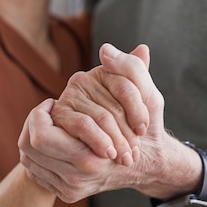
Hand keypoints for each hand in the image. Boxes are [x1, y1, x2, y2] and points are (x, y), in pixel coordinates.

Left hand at [19, 44, 169, 202]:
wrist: (151, 165)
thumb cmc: (148, 128)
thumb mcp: (148, 96)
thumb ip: (131, 70)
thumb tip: (106, 50)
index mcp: (91, 158)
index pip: (40, 134)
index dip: (40, 114)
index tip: (53, 104)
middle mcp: (77, 178)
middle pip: (29, 148)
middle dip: (34, 125)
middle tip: (47, 112)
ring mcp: (70, 189)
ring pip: (29, 160)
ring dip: (33, 138)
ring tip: (50, 124)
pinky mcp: (67, 194)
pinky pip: (36, 171)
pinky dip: (38, 154)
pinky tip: (53, 141)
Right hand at [51, 43, 152, 165]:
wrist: (126, 153)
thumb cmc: (137, 125)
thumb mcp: (148, 98)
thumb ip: (137, 71)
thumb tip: (121, 49)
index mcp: (105, 70)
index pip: (124, 84)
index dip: (138, 110)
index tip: (143, 129)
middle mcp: (82, 79)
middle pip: (112, 107)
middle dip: (126, 132)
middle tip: (135, 152)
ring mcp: (68, 97)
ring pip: (100, 118)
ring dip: (116, 141)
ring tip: (125, 158)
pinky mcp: (58, 116)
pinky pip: (83, 126)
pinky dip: (99, 142)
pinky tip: (107, 153)